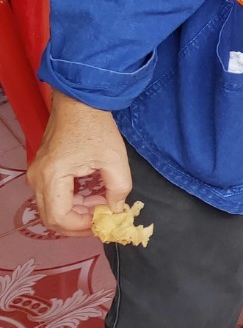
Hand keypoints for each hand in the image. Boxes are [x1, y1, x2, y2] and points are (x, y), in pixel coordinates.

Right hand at [27, 93, 130, 235]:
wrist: (80, 101)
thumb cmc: (96, 126)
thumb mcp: (115, 158)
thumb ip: (119, 188)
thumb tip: (116, 210)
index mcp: (52, 176)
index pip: (59, 217)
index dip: (82, 225)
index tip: (104, 220)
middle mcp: (38, 178)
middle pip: (51, 218)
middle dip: (78, 224)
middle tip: (102, 221)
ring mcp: (37, 174)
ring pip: (51, 209)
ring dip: (76, 213)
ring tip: (101, 206)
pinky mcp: (43, 170)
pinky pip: (53, 196)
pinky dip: (71, 202)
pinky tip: (91, 196)